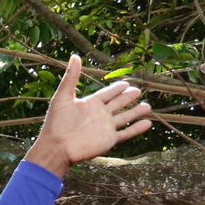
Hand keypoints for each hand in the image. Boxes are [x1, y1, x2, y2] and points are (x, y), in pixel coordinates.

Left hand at [23, 54, 150, 177]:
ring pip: (125, 117)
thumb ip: (71, 78)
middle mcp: (99, 114)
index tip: (126, 83)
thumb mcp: (62, 97)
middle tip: (138, 90)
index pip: (107, 94)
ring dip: (136, 112)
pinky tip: (148, 123)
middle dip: (128, 97)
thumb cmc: (56, 123)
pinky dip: (136, 129)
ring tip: (148, 106)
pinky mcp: (109, 140)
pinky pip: (126, 133)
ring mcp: (105, 127)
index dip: (116, 88)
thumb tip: (75, 56)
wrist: (56, 147)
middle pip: (118, 104)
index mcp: (90, 104)